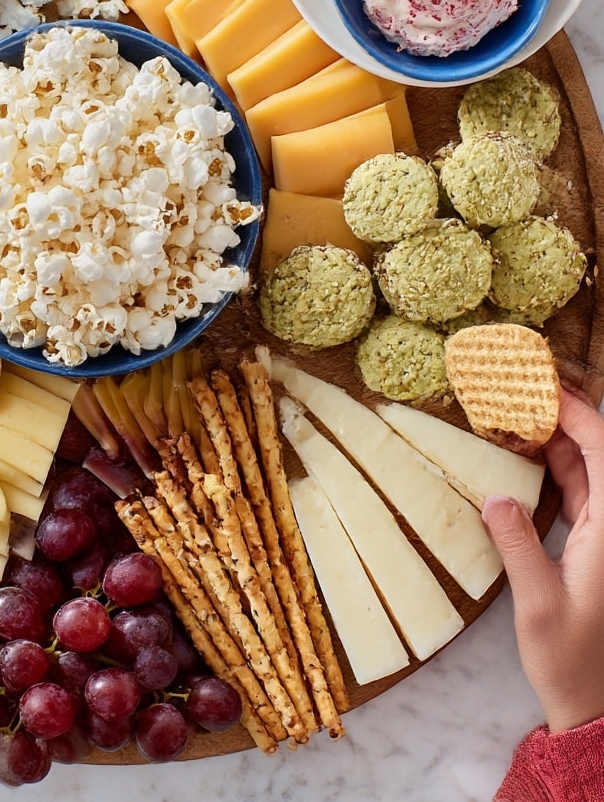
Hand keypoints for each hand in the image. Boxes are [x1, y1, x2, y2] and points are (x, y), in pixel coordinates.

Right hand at [482, 386, 603, 732]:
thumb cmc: (570, 659)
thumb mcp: (539, 604)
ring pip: (589, 469)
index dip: (579, 416)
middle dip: (570, 415)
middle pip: (600, 456)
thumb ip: (518, 545)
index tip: (545, 387)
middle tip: (528, 384)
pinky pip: (579, 490)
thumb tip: (495, 495)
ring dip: (560, 437)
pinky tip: (528, 450)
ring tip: (522, 408)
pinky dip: (556, 465)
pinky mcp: (592, 544)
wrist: (591, 703)